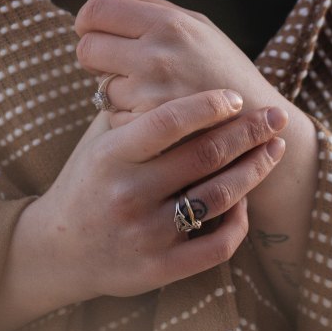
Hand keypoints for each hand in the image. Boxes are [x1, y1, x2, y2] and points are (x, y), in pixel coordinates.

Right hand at [3, 89, 286, 318]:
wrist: (56, 251)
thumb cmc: (87, 182)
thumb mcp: (99, 141)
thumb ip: (132, 108)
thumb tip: (173, 60)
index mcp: (110, 155)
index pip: (169, 120)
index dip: (210, 104)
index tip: (236, 97)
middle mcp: (127, 194)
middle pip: (206, 155)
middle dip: (250, 131)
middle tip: (275, 116)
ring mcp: (145, 234)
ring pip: (219, 197)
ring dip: (255, 169)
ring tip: (273, 150)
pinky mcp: (159, 269)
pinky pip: (218, 245)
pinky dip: (239, 220)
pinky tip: (246, 200)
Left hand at [72, 0, 286, 128]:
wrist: (257, 122)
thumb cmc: (223, 67)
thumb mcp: (195, 25)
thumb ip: (144, 3)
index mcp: (168, 23)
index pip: (95, 10)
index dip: (87, 21)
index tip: (96, 31)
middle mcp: (157, 55)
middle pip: (86, 48)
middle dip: (93, 56)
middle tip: (114, 62)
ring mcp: (152, 94)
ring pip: (99, 86)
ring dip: (115, 90)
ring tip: (149, 91)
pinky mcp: (150, 127)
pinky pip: (113, 117)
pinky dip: (127, 117)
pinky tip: (154, 114)